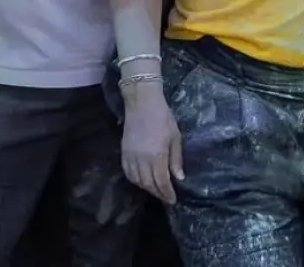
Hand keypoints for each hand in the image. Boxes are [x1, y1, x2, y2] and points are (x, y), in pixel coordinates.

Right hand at [120, 85, 184, 203]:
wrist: (142, 103)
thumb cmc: (163, 117)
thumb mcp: (175, 136)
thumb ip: (176, 158)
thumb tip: (179, 178)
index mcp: (156, 155)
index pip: (161, 181)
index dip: (167, 193)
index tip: (173, 200)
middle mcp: (141, 159)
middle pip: (149, 183)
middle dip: (158, 193)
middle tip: (167, 198)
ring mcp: (131, 157)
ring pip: (137, 180)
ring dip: (147, 188)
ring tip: (157, 191)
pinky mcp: (123, 153)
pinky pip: (128, 173)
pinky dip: (135, 181)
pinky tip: (142, 182)